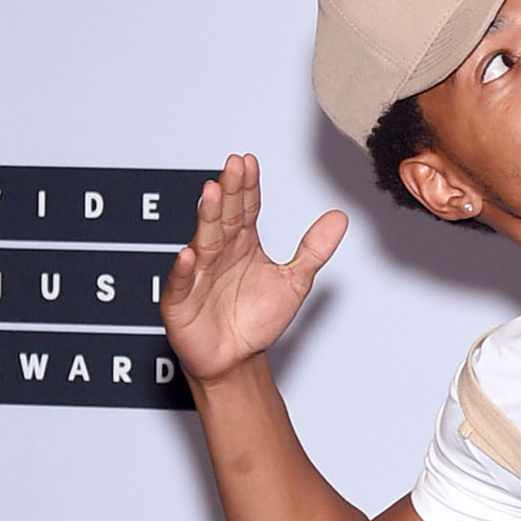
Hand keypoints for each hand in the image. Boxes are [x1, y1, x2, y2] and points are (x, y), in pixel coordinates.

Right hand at [161, 154, 347, 386]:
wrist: (236, 358)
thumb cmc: (256, 318)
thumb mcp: (294, 281)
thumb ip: (314, 249)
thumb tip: (339, 218)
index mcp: (243, 243)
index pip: (246, 208)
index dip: (249, 186)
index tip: (250, 162)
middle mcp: (219, 253)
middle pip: (225, 217)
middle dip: (229, 191)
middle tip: (233, 165)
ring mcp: (198, 273)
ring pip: (204, 242)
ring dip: (207, 218)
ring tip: (212, 193)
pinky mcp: (181, 300)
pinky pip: (182, 283)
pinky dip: (184, 269)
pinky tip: (187, 254)